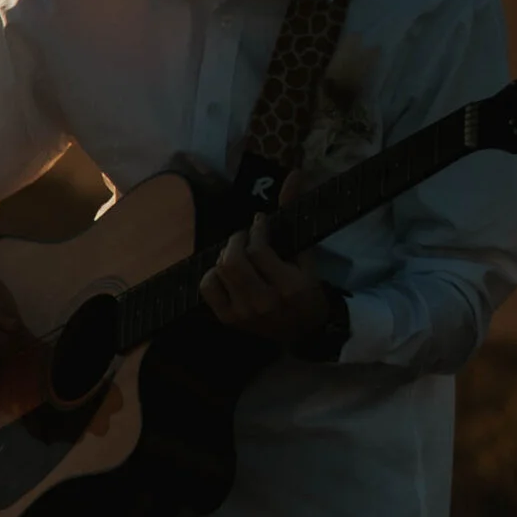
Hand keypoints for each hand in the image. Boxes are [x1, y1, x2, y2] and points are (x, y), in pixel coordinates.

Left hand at [199, 207, 331, 344]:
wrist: (305, 335)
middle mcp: (263, 302)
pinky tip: (224, 271)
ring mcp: (242, 313)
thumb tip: (291, 180)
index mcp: (287, 287)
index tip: (259, 221)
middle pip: (232, 261)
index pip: (258, 250)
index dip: (256, 229)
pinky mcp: (228, 320)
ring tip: (236, 252)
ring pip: (218, 272)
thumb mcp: (308, 264)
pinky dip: (212, 274)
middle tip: (243, 235)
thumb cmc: (308, 296)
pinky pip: (208, 288)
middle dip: (236, 240)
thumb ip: (294, 226)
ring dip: (224, 255)